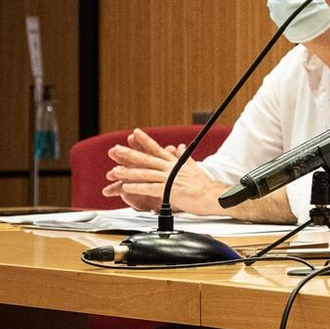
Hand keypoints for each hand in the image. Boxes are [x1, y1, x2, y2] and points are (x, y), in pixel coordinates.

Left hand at [102, 128, 224, 215]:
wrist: (214, 196)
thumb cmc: (205, 185)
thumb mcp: (194, 167)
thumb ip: (184, 157)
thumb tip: (180, 147)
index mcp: (176, 163)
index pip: (157, 149)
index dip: (145, 140)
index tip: (135, 133)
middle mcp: (171, 168)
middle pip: (147, 159)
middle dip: (130, 153)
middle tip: (116, 149)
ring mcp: (169, 179)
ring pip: (145, 173)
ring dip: (128, 172)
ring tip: (115, 171)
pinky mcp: (169, 191)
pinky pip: (149, 188)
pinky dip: (137, 187)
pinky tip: (126, 187)